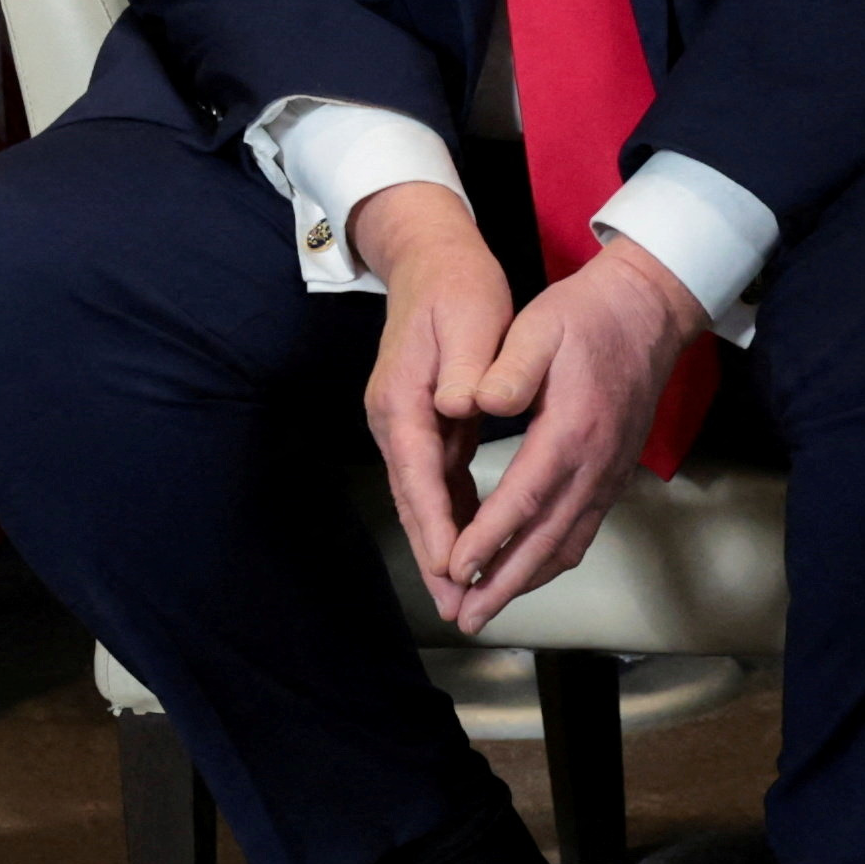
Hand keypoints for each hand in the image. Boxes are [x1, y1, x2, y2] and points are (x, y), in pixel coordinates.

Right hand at [353, 182, 514, 628]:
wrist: (430, 257)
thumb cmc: (454, 285)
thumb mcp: (467, 316)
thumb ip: (464, 366)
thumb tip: (462, 406)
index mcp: (403, 399)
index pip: (418, 474)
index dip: (436, 526)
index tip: (453, 568)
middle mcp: (395, 419)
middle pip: (414, 500)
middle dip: (435, 555)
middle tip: (460, 606)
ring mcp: (406, 424)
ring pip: (424, 498)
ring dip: (443, 546)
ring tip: (465, 594)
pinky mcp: (424, 424)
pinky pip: (437, 482)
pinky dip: (451, 517)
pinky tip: (470, 547)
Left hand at [440, 233, 707, 638]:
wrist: (648, 311)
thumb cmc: (585, 317)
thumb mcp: (538, 327)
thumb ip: (507, 369)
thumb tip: (475, 403)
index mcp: (570, 431)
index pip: (523, 498)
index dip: (489, 539)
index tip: (455, 570)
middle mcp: (595, 465)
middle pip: (547, 541)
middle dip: (504, 584)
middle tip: (468, 618)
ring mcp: (609, 474)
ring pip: (567, 544)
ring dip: (527, 581)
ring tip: (487, 608)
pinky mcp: (613, 475)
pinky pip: (581, 531)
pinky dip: (550, 559)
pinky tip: (524, 573)